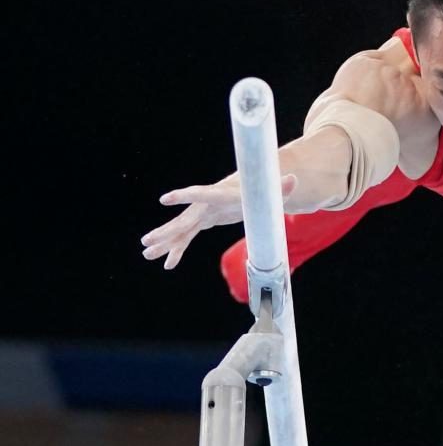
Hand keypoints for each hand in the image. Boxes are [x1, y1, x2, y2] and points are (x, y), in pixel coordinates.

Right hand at [141, 174, 297, 269]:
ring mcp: (204, 213)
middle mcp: (207, 204)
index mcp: (221, 195)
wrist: (255, 189)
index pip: (202, 194)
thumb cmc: (262, 188)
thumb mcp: (272, 190)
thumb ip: (280, 187)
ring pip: (181, 230)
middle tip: (147, 242)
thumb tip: (292, 180)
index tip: (165, 199)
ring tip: (147, 255)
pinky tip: (168, 264)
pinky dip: (178, 250)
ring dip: (165, 243)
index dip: (185, 196)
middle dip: (166, 231)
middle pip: (184, 219)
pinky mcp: (204, 221)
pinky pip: (187, 238)